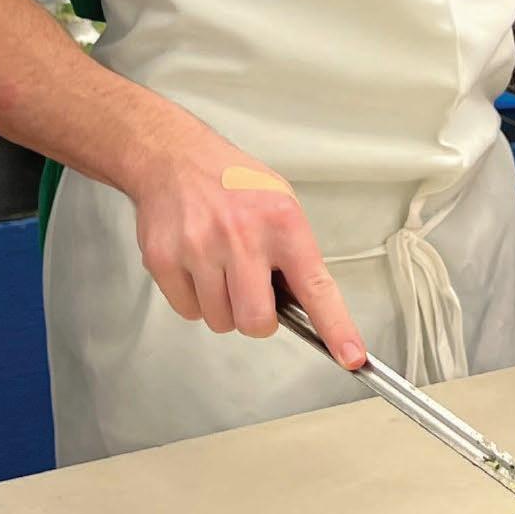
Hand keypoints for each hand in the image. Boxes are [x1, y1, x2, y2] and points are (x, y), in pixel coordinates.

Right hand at [127, 131, 367, 368]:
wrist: (173, 158)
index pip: (316, 287)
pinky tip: (197, 266)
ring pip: (220, 320)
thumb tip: (309, 307)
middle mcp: (242, 235)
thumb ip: (296, 253)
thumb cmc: (231, 183)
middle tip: (252, 292)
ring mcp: (200, 248)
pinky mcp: (164, 259)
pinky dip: (195, 299)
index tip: (350, 356)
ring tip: (220, 267)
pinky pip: (188, 311)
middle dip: (257, 319)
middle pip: (256, 321)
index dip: (336, 327)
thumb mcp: (280, 203)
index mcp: (281, 222)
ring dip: (223, 306)